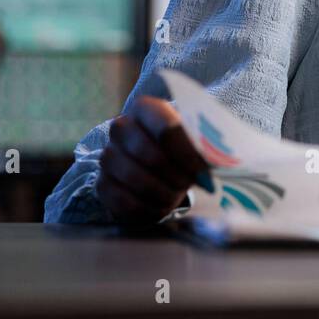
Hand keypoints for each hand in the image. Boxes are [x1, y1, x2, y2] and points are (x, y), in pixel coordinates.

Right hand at [97, 95, 209, 223]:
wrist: (160, 162)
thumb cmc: (182, 148)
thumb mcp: (197, 137)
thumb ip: (205, 143)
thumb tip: (216, 160)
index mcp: (145, 108)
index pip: (166, 129)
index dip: (188, 154)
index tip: (205, 172)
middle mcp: (121, 127)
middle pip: (152, 157)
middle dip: (178, 176)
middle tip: (191, 185)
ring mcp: (108, 156)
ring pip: (138, 181)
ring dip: (165, 194)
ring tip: (178, 194)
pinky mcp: (102, 184)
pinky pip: (125, 203)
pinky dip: (149, 209)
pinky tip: (162, 206)